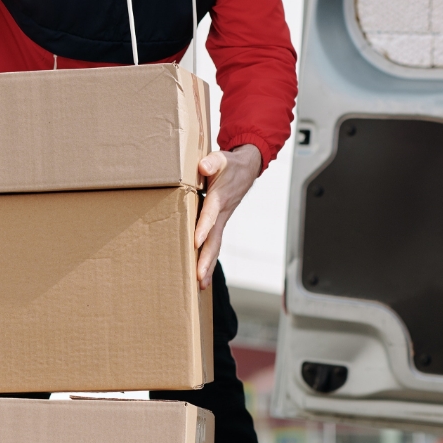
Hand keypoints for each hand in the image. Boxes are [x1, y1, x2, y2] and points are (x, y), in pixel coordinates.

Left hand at [194, 144, 261, 290]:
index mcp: (219, 198)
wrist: (246, 168)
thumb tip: (203, 167)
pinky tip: (203, 273)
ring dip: (208, 264)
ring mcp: (222, 220)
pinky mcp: (220, 223)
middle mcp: (221, 213)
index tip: (196, 242)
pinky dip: (209, 259)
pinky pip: (215, 243)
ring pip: (216, 245)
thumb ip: (212, 162)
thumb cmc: (230, 164)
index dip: (203, 228)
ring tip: (201, 284)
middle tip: (199, 277)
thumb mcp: (222, 158)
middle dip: (207, 259)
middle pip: (215, 239)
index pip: (210, 215)